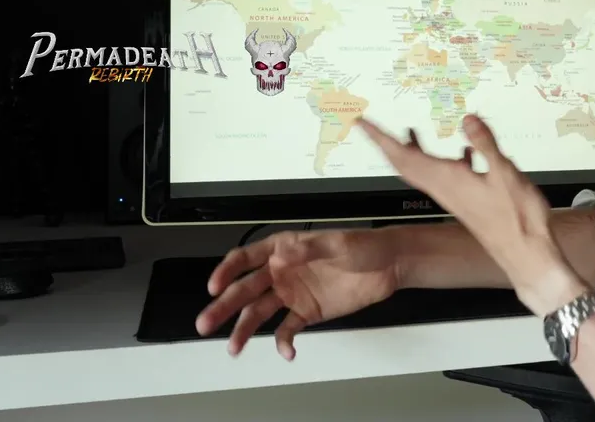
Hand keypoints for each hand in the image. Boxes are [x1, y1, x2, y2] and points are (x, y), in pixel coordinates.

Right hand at [196, 228, 401, 358]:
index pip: (245, 258)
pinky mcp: (306, 313)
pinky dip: (283, 342)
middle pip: (245, 290)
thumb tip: (282, 254)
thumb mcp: (337, 242)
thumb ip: (309, 249)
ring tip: (233, 348)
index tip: (215, 287)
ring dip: (244, 330)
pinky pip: (287, 329)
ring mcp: (291, 294)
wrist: (389, 266)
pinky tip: (286, 352)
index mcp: (282, 248)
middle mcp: (280, 272)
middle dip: (224, 307)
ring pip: (259, 313)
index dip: (227, 272)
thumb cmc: (362, 245)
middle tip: (206, 324)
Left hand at [357, 115, 586, 315]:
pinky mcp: (465, 200)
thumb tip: (467, 119)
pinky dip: (443, 160)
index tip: (360, 122)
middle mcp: (443, 187)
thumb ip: (485, 144)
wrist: (524, 253)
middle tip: (370, 125)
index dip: (380, 137)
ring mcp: (453, 195)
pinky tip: (462, 151)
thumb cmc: (516, 218)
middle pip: (404, 163)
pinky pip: (444, 175)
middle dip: (385, 142)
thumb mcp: (504, 173)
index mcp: (446, 179)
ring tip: (407, 132)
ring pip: (421, 170)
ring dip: (409, 150)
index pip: (403, 154)